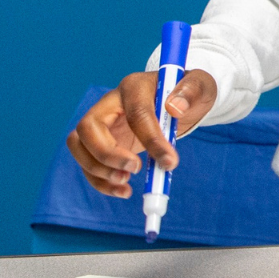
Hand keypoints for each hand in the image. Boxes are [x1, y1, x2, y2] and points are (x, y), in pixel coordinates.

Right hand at [65, 68, 217, 196]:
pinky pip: (86, 161)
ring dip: (97, 170)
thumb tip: (175, 108)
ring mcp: (102, 123)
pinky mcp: (100, 142)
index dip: (150, 139)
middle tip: (134, 170)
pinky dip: (99, 180)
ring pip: (78, 145)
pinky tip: (122, 190)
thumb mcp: (200, 86)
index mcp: (135, 86)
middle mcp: (111, 103)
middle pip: (89, 127)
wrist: (180, 103)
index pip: (136, 113)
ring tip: (126, 184)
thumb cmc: (188, 94)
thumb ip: (192, 91)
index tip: (169, 161)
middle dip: (107, 154)